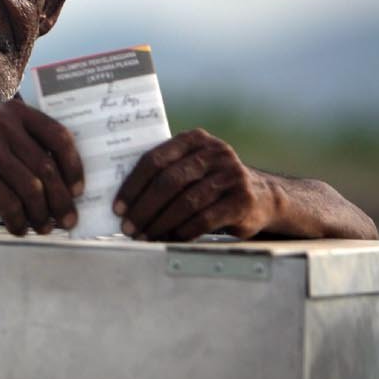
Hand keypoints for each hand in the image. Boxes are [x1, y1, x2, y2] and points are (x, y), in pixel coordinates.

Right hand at [0, 100, 84, 235]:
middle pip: (47, 167)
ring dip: (41, 215)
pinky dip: (18, 221)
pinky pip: (9, 203)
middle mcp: (1, 124)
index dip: (75, 166)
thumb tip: (70, 185)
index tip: (79, 191)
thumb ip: (28, 150)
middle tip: (68, 221)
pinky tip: (18, 229)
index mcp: (13, 112)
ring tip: (42, 228)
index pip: (59, 136)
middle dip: (61, 200)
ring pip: (31, 188)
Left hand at [113, 128, 273, 240]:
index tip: (118, 208)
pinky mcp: (242, 200)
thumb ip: (163, 171)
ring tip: (144, 236)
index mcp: (195, 140)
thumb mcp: (190, 166)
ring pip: (186, 203)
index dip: (133, 185)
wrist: (261, 195)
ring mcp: (232, 176)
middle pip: (169, 181)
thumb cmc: (209, 182)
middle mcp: (216, 153)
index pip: (155, 159)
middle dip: (144, 208)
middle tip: (128, 227)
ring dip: (160, 223)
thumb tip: (119, 198)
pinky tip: (169, 239)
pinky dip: (182, 231)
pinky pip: (204, 219)